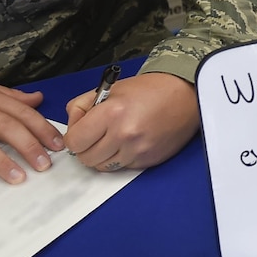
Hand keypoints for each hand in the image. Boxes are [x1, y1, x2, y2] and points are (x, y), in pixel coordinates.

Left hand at [63, 72, 199, 172]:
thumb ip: (81, 106)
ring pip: (103, 167)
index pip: (74, 142)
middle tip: (96, 136)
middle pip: (86, 159)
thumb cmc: (149, 89)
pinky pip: (122, 168)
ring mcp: (137, 150)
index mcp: (112, 113)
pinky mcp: (148, 161)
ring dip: (103, 155)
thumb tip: (72, 127)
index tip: (80, 132)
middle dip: (86, 148)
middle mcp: (124, 135)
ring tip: (114, 138)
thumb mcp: (109, 89)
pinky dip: (121, 158)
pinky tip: (130, 142)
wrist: (185, 94)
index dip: (74, 137)